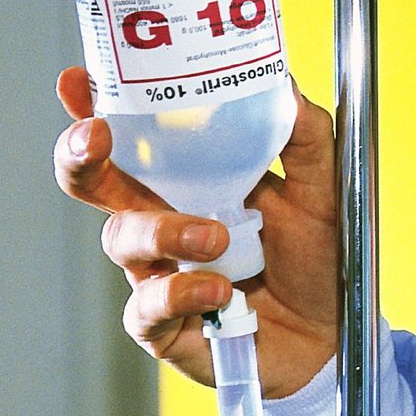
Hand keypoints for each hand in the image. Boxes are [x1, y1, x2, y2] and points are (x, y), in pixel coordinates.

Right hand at [54, 66, 339, 397]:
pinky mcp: (167, 326)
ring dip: (163, 231)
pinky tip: (221, 293)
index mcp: (191, 181)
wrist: (335, 334)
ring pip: (122, 240)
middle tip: (97, 137)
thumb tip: (282, 82)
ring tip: (216, 240)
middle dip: (81, 157)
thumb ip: (306, 136)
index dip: (95, 109)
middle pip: (94, 183)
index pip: (132, 138)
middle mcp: (163, 222)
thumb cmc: (318, 258)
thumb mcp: (324, 189)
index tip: (80, 81)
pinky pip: (146, 307)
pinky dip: (181, 295)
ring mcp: (160, 273)